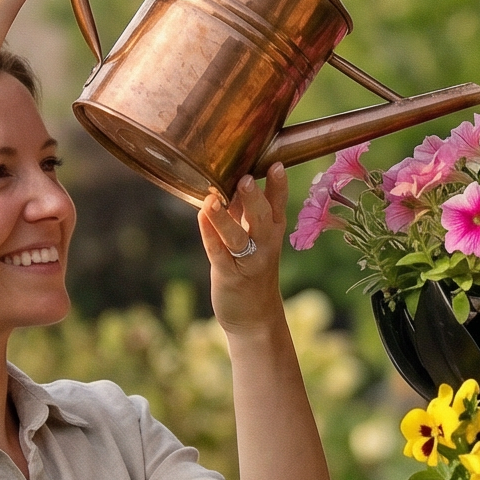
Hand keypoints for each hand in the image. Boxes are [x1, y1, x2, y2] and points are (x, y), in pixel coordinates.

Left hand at [199, 168, 287, 333]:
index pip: (278, 204)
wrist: (255, 316)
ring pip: (237, 236)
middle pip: (262, 218)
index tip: (275, 164)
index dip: (278, 185)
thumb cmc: (251, 269)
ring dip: (225, 217)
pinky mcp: (229, 275)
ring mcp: (248, 261)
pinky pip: (217, 252)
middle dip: (254, 198)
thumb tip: (231, 179)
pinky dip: (209, 234)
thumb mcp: (255, 238)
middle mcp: (265, 245)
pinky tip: (201, 215)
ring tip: (213, 199)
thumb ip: (244, 211)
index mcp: (273, 232)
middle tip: (247, 178)